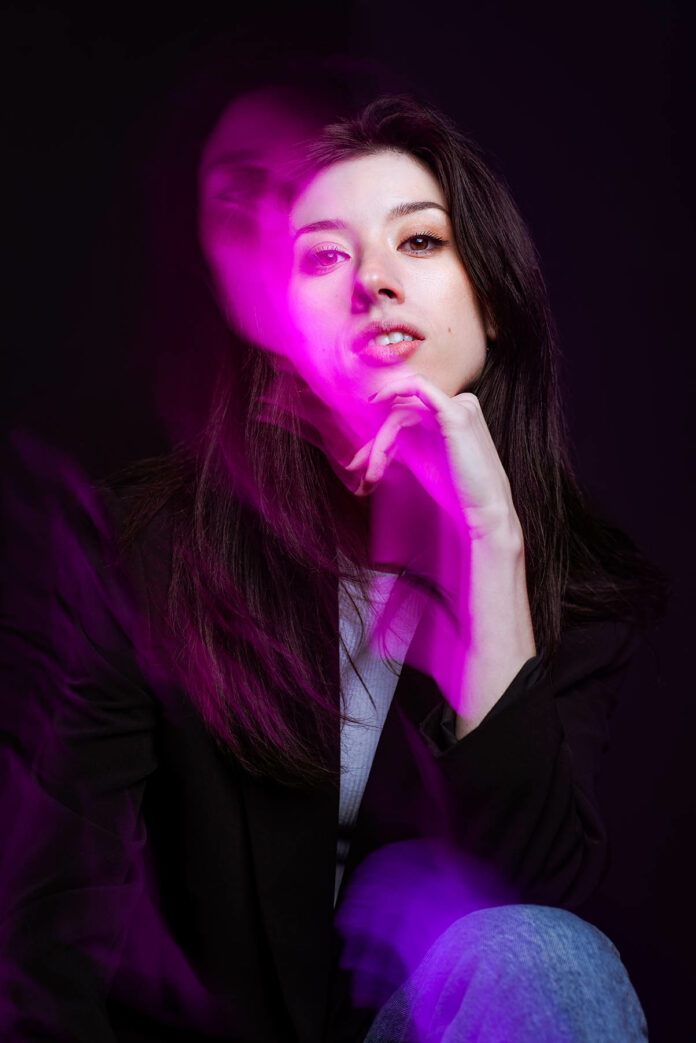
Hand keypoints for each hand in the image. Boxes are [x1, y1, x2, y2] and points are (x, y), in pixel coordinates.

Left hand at [345, 371, 519, 541]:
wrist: (484, 511)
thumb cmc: (456, 491)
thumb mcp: (419, 463)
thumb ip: (396, 450)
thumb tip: (356, 460)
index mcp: (450, 416)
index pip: (405, 418)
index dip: (378, 442)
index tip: (359, 468)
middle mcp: (457, 405)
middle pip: (399, 414)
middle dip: (375, 445)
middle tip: (357, 471)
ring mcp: (459, 406)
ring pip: (401, 412)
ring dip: (380, 443)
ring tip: (371, 477)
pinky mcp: (456, 413)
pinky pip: (417, 390)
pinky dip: (394, 392)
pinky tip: (376, 402)